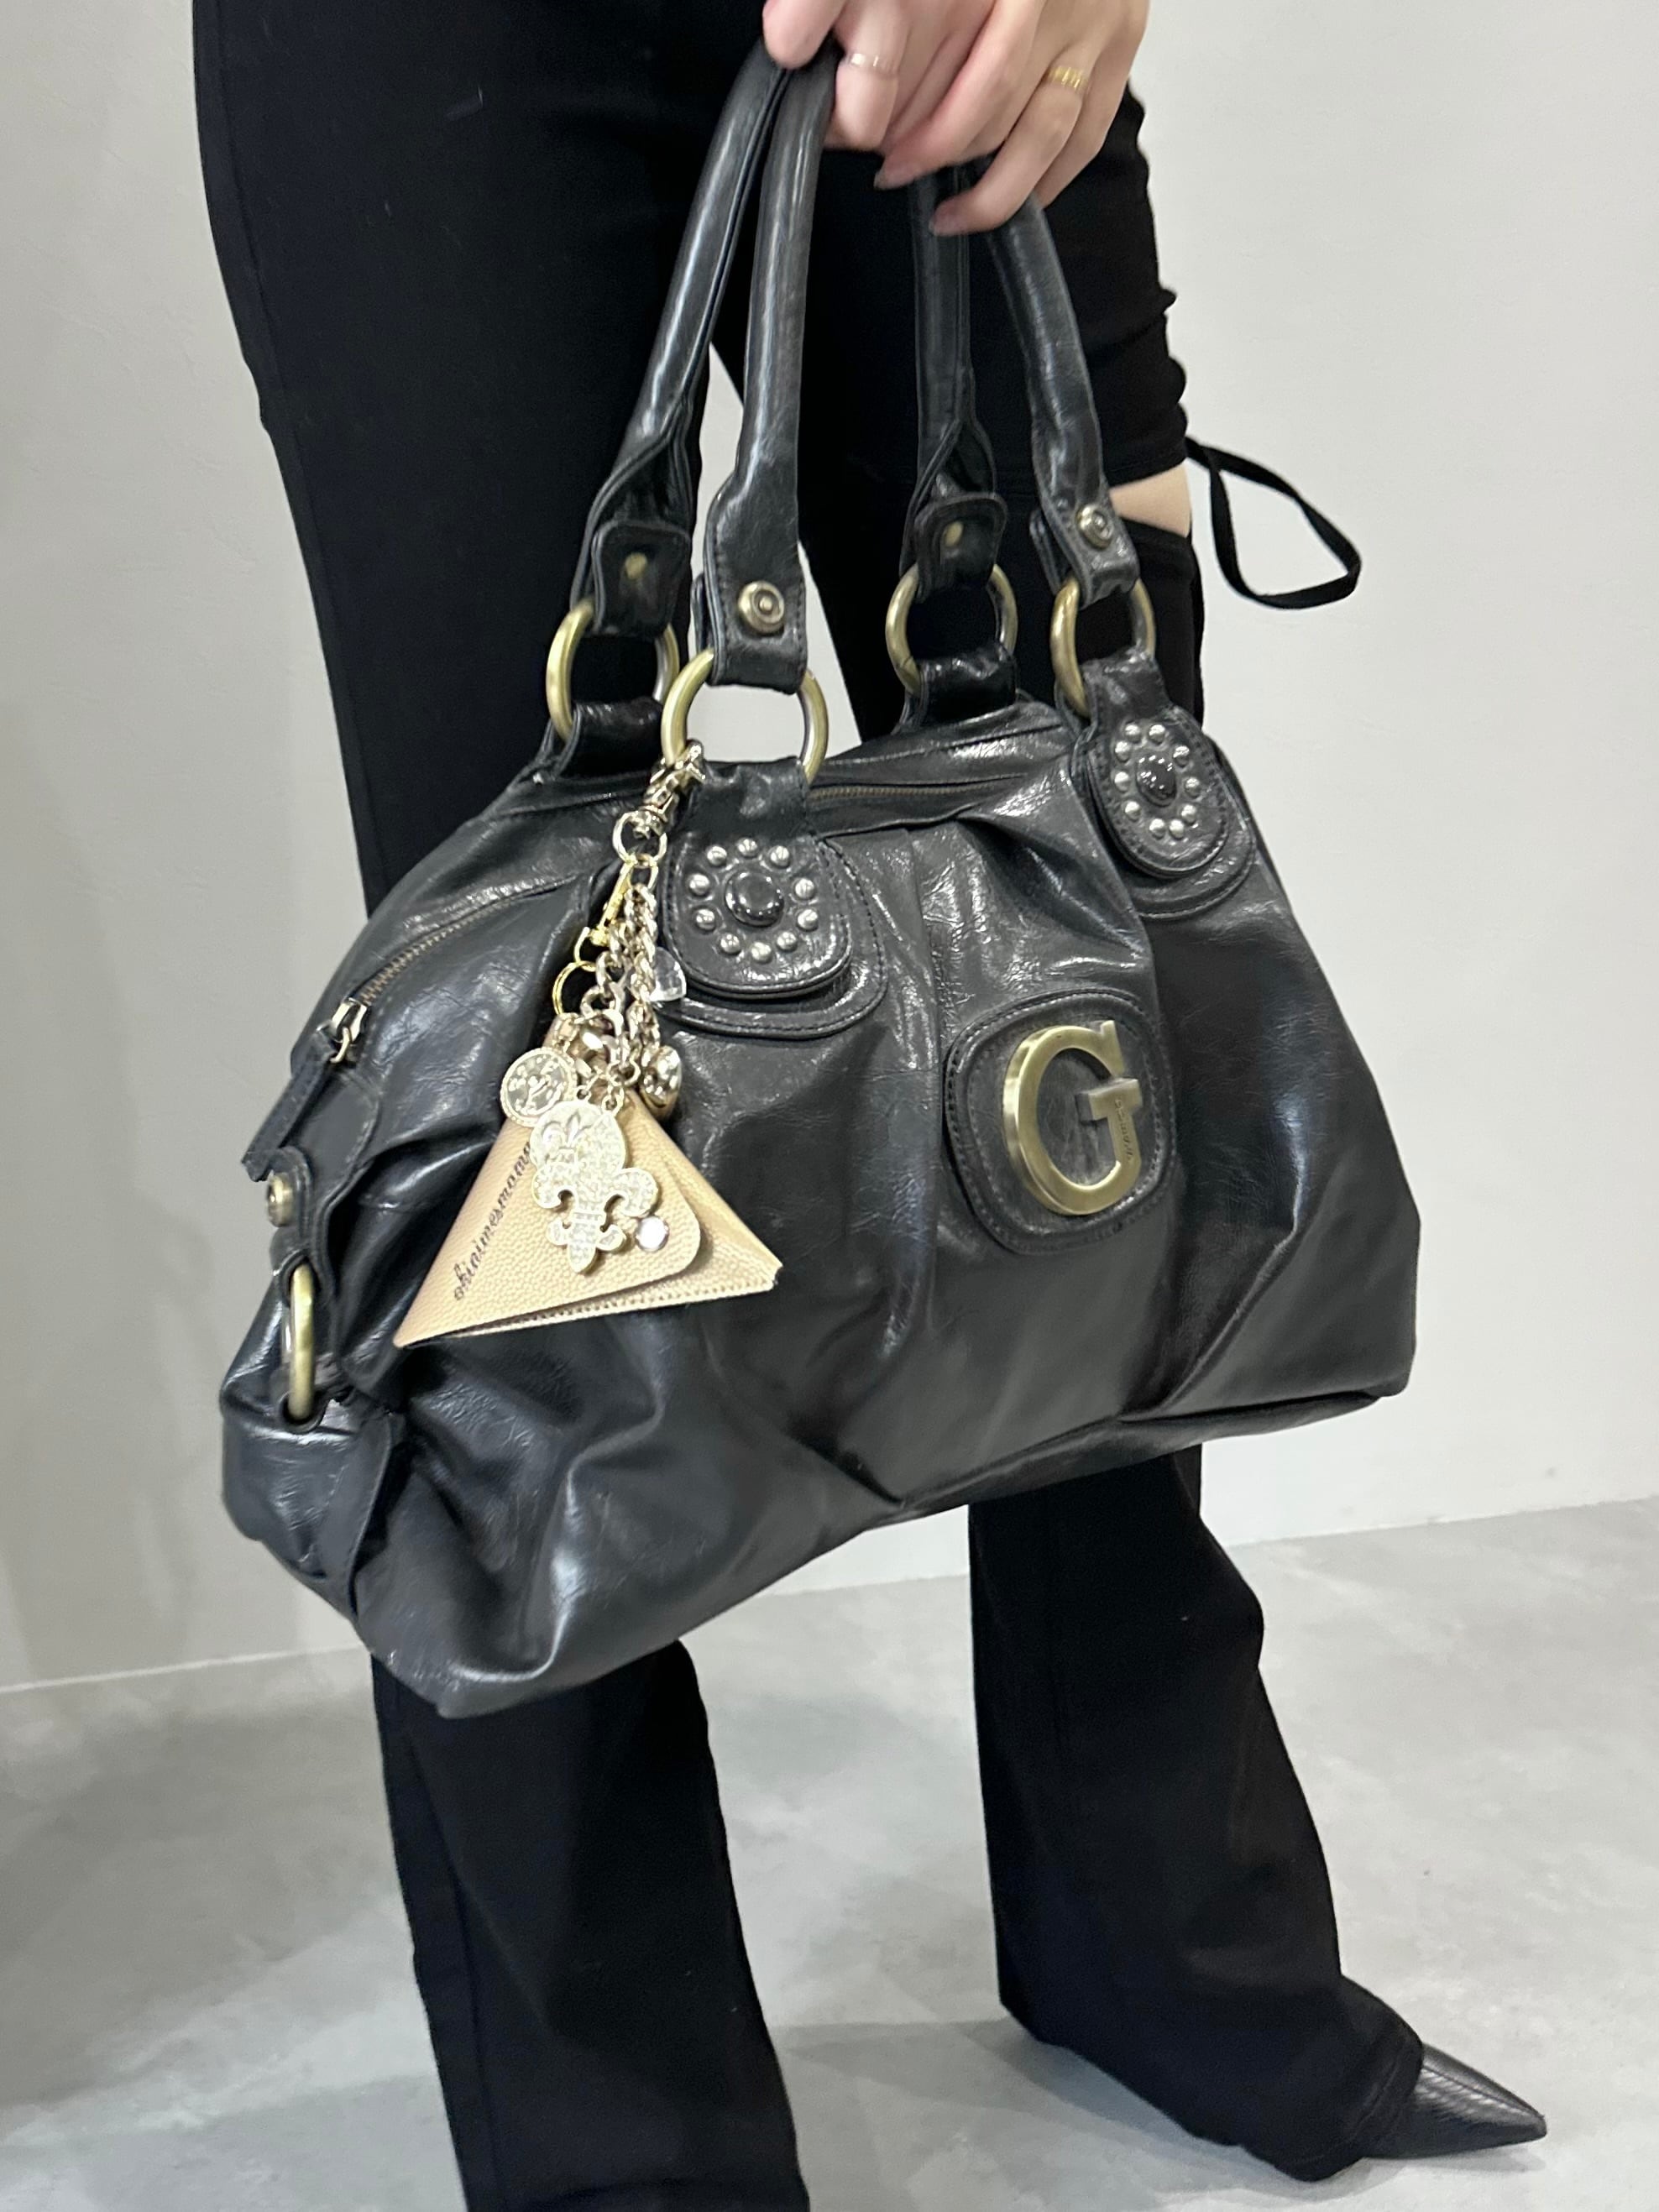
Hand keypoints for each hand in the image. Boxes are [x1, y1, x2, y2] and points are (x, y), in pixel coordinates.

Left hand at [762, 0, 1148, 233]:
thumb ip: (847, 0)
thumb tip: (789, 40)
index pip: (938, 37)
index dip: (890, 96)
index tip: (850, 129)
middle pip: (988, 92)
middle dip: (933, 145)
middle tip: (891, 170)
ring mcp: (1092, 21)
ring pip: (1039, 128)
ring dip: (989, 184)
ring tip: (945, 212)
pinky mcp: (1118, 49)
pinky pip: (1080, 136)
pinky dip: (1041, 180)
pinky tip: (1003, 199)